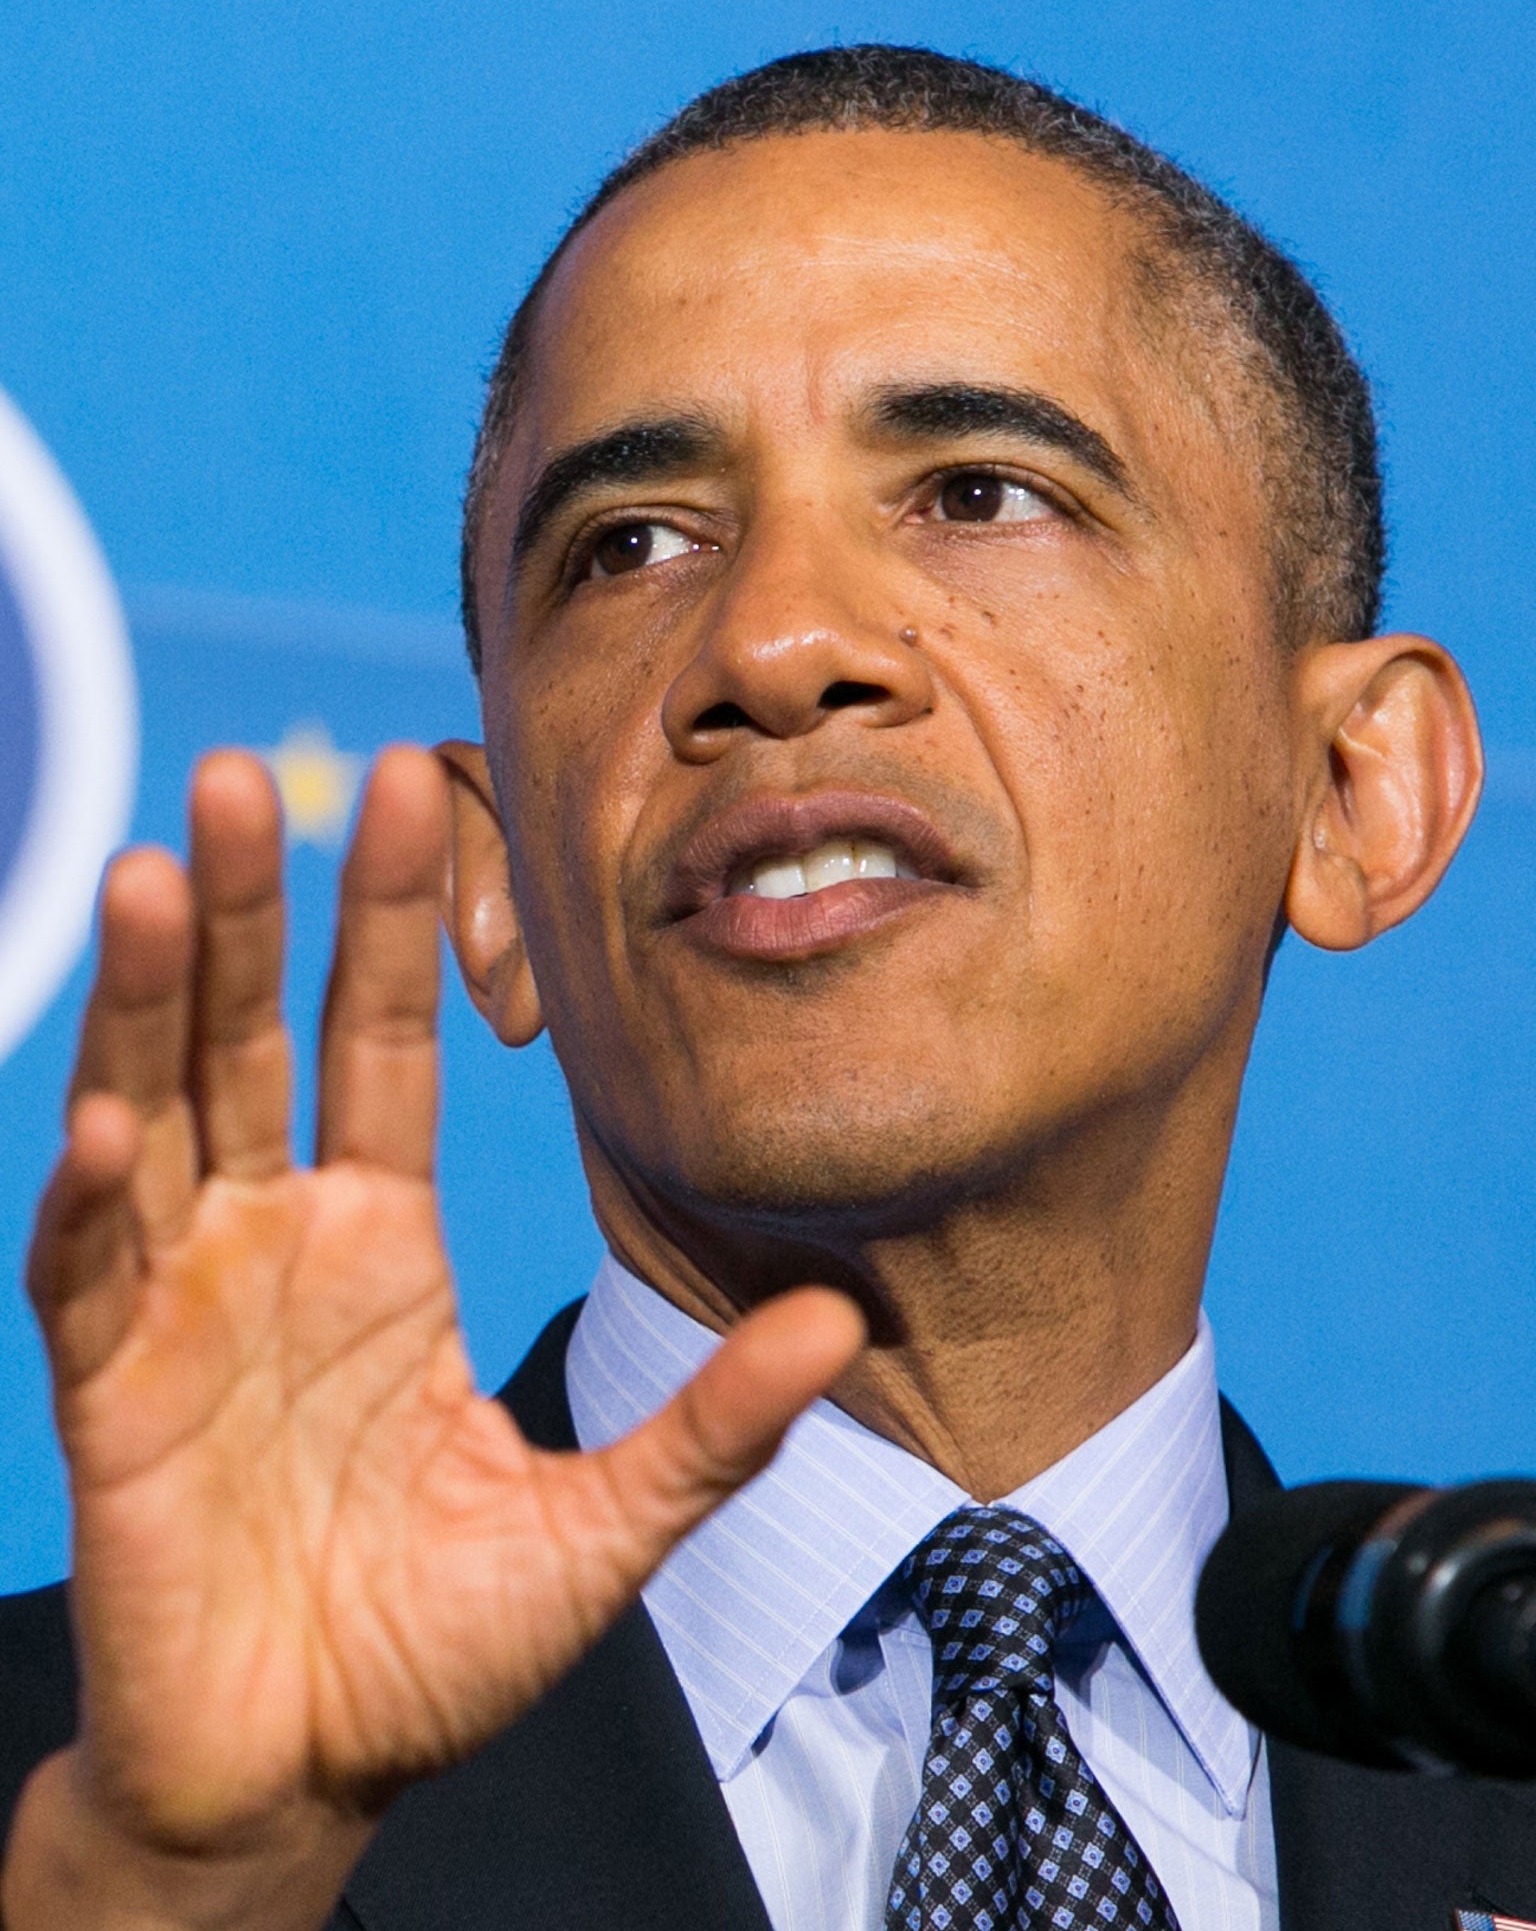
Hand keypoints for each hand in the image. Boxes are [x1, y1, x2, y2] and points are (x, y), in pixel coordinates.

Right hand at [6, 746, 863, 1927]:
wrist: (304, 1772)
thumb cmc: (434, 1646)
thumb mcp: (599, 1527)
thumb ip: (710, 1426)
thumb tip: (841, 1320)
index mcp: (378, 1247)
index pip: (379, 1046)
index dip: (388, 925)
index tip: (411, 789)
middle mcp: (274, 1243)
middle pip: (254, 1039)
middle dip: (254, 910)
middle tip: (253, 773)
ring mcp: (180, 1304)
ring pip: (154, 1115)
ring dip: (151, 1001)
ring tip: (164, 872)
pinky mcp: (108, 1394)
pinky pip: (85, 1278)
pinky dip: (89, 1202)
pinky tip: (110, 1126)